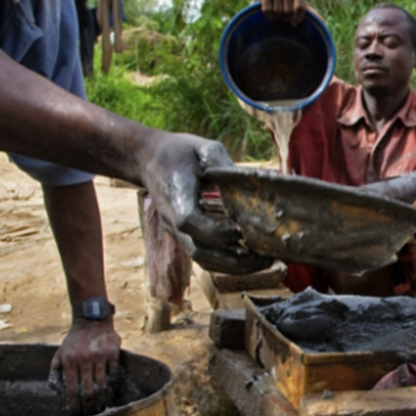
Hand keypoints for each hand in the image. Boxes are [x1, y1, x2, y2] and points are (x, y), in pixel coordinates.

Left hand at [51, 318, 120, 415]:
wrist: (92, 320)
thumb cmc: (75, 339)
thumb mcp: (60, 351)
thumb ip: (55, 369)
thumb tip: (54, 388)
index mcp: (69, 361)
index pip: (71, 388)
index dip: (73, 403)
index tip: (75, 413)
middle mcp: (84, 360)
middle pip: (87, 390)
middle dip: (88, 405)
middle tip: (90, 414)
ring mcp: (100, 357)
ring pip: (102, 384)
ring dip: (101, 398)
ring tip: (101, 406)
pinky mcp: (113, 353)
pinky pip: (113, 372)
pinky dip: (112, 382)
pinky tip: (111, 389)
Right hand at [139, 133, 273, 273]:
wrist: (149, 161)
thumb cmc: (179, 153)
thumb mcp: (202, 149)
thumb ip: (223, 165)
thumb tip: (251, 180)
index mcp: (176, 196)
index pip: (191, 222)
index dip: (217, 230)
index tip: (242, 227)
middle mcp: (173, 221)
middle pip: (199, 252)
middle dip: (234, 260)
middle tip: (266, 257)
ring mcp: (178, 232)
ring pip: (203, 260)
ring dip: (234, 266)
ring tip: (264, 261)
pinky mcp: (185, 236)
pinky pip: (205, 256)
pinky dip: (227, 262)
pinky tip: (251, 257)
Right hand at [253, 0, 307, 24]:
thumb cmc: (286, 2)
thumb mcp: (299, 5)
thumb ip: (311, 13)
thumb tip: (321, 21)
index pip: (300, 8)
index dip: (296, 19)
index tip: (293, 22)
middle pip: (288, 11)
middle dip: (285, 18)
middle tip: (283, 16)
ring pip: (277, 11)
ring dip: (276, 17)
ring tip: (276, 13)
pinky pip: (267, 10)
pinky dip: (268, 16)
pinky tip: (269, 12)